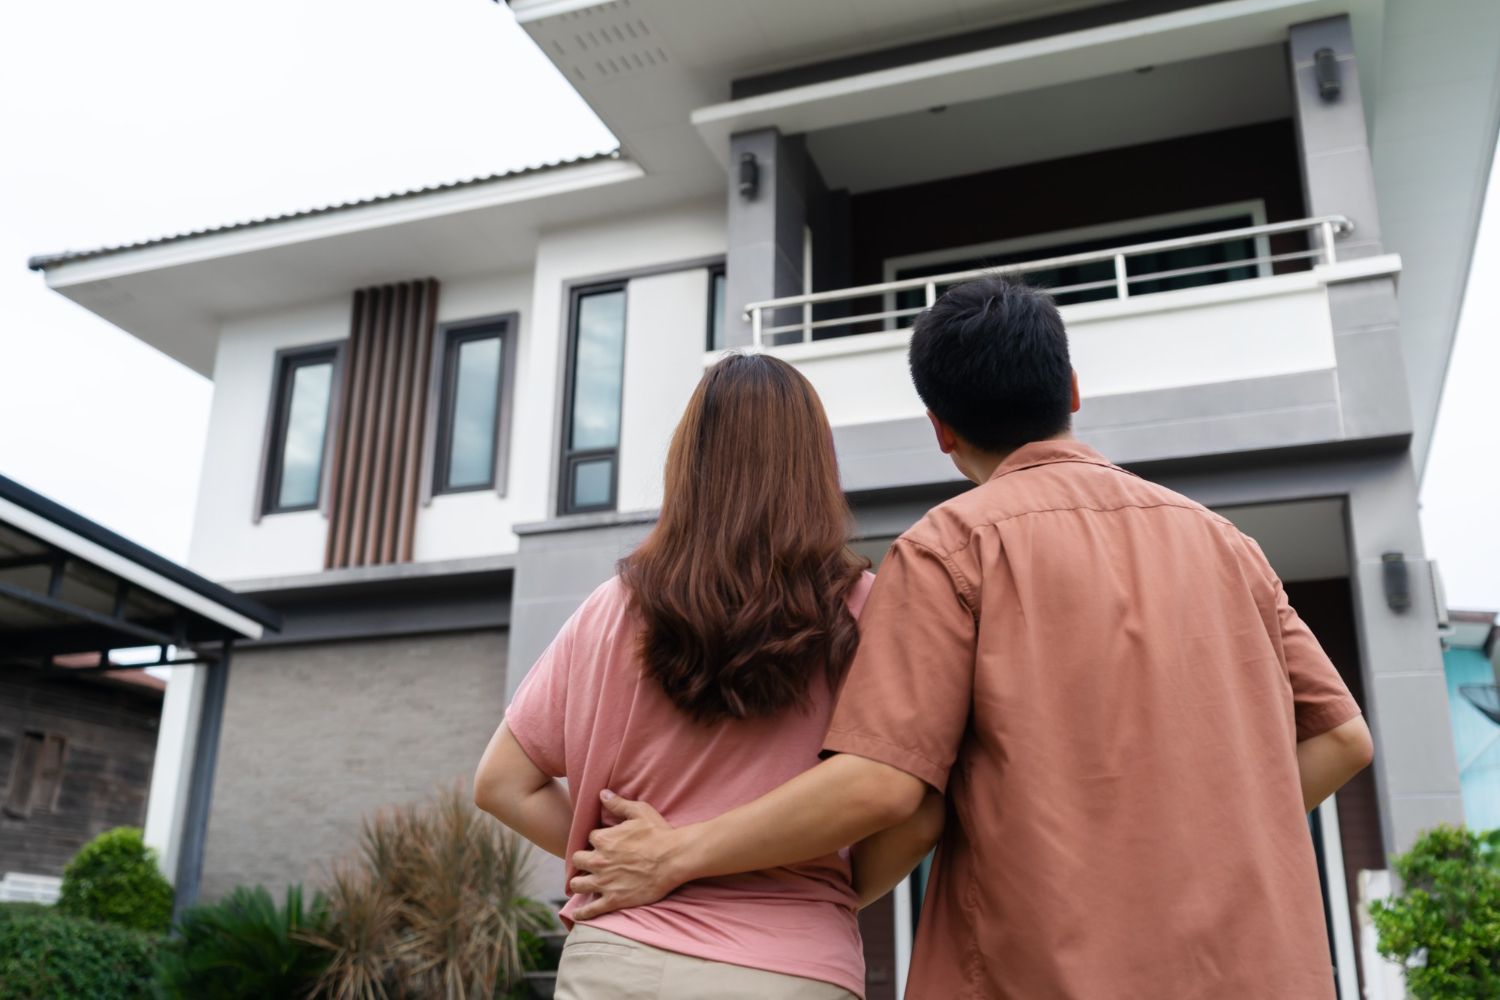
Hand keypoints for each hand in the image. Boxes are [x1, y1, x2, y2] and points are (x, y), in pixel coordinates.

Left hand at [568, 790, 686, 919]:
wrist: (674, 859)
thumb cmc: (659, 833)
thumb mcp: (639, 812)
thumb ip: (618, 804)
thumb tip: (602, 794)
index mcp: (603, 840)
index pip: (590, 838)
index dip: (597, 840)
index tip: (604, 843)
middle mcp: (599, 861)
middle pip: (578, 860)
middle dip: (582, 860)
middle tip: (590, 863)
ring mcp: (605, 882)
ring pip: (578, 884)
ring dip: (578, 883)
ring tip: (581, 883)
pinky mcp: (614, 900)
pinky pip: (591, 909)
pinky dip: (582, 913)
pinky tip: (577, 914)